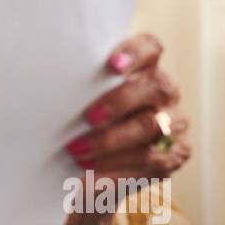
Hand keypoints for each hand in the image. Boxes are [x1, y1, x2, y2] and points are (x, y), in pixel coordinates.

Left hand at [63, 32, 191, 181]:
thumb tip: (49, 82)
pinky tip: (93, 176)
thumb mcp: (77, 99)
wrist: (88, 167)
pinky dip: (119, 170)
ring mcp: (174, 121)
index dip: (135, 53)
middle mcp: (164, 90)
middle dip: (120, 102)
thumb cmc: (78, 120)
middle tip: (88, 119)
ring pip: (153, 126)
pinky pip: (154, 162)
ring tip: (79, 154)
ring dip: (113, 142)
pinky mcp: (175, 154)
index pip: (149, 47)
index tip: (112, 65)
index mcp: (143, 65)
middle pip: (155, 87)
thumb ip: (78, 86)